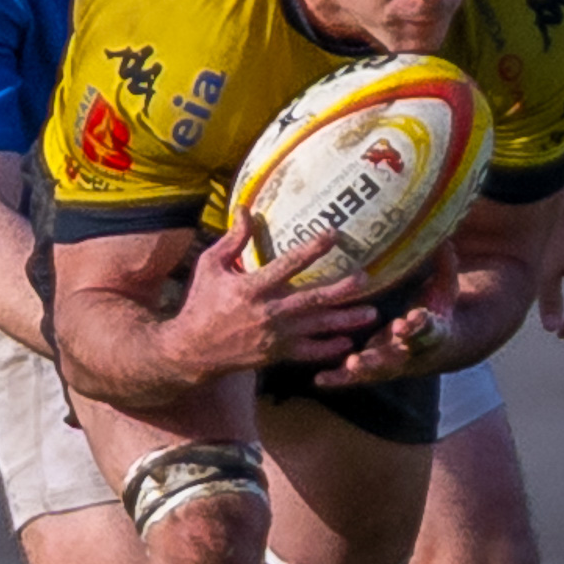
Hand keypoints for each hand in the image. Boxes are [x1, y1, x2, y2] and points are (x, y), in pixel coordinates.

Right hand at [166, 212, 378, 376]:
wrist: (191, 351)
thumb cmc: (200, 303)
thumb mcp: (209, 266)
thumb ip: (233, 239)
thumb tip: (245, 209)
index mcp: (251, 288)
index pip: (288, 265)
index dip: (313, 249)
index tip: (334, 234)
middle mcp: (267, 313)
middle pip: (312, 299)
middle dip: (341, 290)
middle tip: (365, 278)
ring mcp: (274, 337)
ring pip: (318, 327)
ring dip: (346, 320)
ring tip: (372, 313)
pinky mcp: (276, 354)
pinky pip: (309, 352)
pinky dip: (330, 348)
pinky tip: (349, 341)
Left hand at [313, 243, 458, 388]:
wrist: (443, 347)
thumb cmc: (439, 310)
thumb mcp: (446, 288)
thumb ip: (444, 264)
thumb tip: (444, 236)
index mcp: (433, 330)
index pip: (428, 327)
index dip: (420, 324)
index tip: (414, 318)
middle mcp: (412, 350)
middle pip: (398, 356)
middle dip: (382, 356)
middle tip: (365, 356)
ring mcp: (393, 362)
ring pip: (377, 369)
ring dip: (362, 368)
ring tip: (348, 366)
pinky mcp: (376, 368)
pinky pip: (357, 376)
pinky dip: (340, 379)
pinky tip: (319, 379)